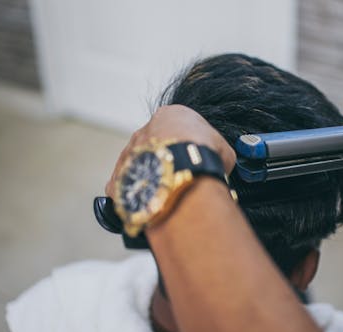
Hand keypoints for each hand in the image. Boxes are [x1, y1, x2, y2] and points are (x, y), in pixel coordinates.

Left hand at [105, 104, 235, 196]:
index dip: (188, 146)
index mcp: (170, 116)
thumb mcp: (223, 149)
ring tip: (169, 194)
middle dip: (167, 162)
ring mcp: (128, 154)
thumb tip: (222, 166)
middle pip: (155, 147)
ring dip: (152, 178)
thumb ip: (220, 154)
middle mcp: (144, 131)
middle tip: (181, 178)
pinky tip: (152, 204)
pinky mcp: (119, 178)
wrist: (180, 168)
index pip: (176, 129)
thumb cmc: (201, 153)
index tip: (195, 160)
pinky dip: (138, 196)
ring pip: (139, 167)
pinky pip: (127, 188)